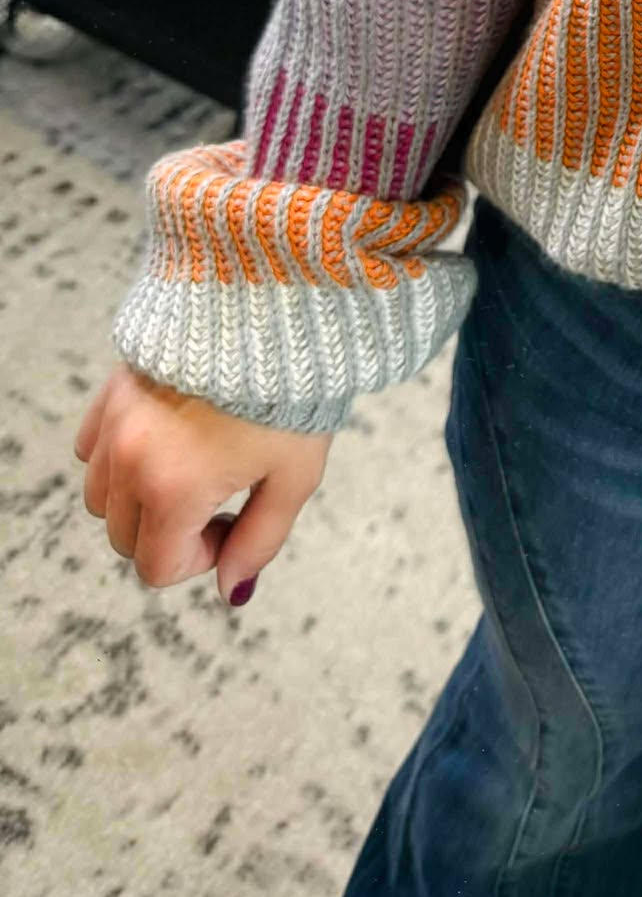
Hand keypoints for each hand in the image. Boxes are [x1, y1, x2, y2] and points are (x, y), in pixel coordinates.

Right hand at [75, 362, 330, 604]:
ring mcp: (115, 422)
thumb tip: (233, 588)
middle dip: (171, 533)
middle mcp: (130, 459)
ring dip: (139, 500)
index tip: (234, 519)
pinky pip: (92, 449)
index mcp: (173, 488)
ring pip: (101, 497)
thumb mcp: (294, 475)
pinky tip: (165, 440)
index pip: (156, 566)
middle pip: (125, 537)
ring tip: (193, 467)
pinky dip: (119, 459)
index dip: (200, 558)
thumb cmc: (292, 391)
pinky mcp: (112, 390)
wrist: (273, 307)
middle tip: (221, 495)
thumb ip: (260, 540)